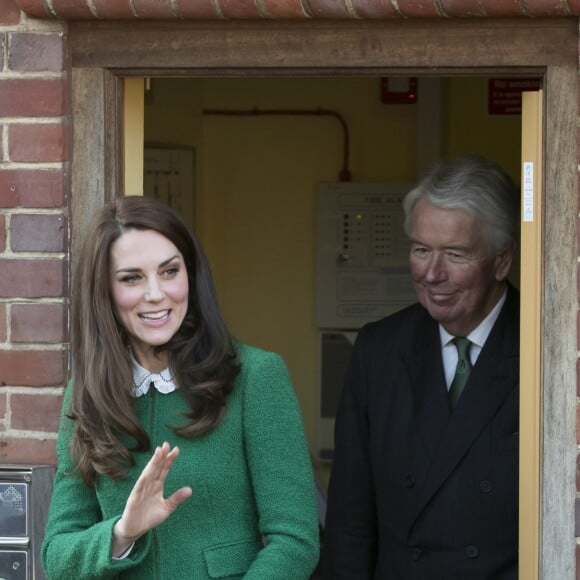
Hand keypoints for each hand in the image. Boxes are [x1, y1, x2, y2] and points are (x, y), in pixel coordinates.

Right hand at [112, 442, 191, 556]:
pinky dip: (142, 481)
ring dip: (152, 463)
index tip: (176, 449)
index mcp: (157, 485)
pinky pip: (138, 489)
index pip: (164, 469)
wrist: (135, 530)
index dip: (169, 459)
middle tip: (166, 444)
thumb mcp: (167, 508)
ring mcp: (141, 490)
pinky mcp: (133, 499)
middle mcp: (149, 485)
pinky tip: (147, 473)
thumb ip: (176, 498)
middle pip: (156, 468)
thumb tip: (190, 489)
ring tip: (158, 453)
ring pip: (148, 474)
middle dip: (161, 456)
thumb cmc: (150, 517)